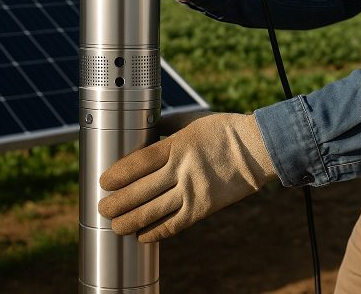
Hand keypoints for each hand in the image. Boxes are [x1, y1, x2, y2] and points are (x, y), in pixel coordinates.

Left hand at [98, 111, 276, 242]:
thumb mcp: (191, 122)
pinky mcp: (204, 208)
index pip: (139, 162)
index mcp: (178, 145)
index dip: (119, 174)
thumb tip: (142, 135)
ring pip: (154, 211)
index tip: (104, 181)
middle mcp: (183, 169)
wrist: (258, 148)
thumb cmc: (223, 131)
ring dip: (131, 221)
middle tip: (102, 208)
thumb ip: (166, 131)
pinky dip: (157, 232)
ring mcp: (194, 190)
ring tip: (116, 227)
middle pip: (142, 190)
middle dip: (118, 202)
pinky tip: (143, 236)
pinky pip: (176, 224)